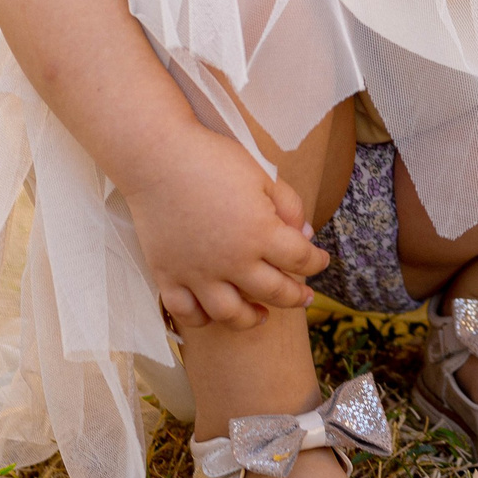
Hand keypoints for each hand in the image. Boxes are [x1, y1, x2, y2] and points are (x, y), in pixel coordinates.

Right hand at [122, 128, 327, 330]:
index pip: (301, 259)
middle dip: (296, 296)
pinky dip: (201, 319)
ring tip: (261, 316)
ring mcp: (197, 273)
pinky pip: (185, 312)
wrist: (157, 158)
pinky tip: (213, 312)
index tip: (321, 261)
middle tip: (304, 297)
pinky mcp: (167, 275)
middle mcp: (232, 261)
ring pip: (230, 314)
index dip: (317, 262)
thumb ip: (290, 207)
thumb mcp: (263, 176)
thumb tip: (305, 235)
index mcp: (261, 233)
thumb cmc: (213, 160)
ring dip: (250, 319)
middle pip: (274, 292)